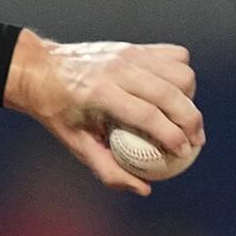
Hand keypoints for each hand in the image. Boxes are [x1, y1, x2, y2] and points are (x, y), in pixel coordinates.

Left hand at [3, 30, 202, 195]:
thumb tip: (143, 188)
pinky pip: (176, 56)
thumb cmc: (57, 112)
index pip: (147, 114)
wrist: (40, 70)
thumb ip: (107, 169)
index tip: (184, 152)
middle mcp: (117, 70)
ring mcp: (128, 54)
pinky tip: (174, 94)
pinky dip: (182, 76)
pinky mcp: (135, 47)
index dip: (171, 135)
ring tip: (182, 117)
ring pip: (181, 71)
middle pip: (171, 93)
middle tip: (195, 141)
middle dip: (191, 121)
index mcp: (98, 93)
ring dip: (189, 97)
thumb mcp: (75, 144)